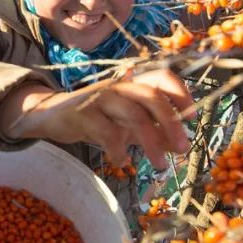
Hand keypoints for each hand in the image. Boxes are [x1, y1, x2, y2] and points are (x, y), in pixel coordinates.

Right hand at [0, 69, 192, 168]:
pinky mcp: (83, 114)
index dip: (180, 92)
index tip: (192, 116)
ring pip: (133, 115)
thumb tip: (177, 144)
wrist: (51, 116)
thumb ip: (151, 130)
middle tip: (183, 148)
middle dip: (171, 123)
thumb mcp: (126, 123)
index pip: (161, 76)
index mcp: (131, 84)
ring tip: (159, 165)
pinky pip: (107, 133)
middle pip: (152, 97)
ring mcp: (100, 99)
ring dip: (151, 142)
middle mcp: (118, 87)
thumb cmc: (95, 118)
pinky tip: (121, 161)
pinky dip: (118, 150)